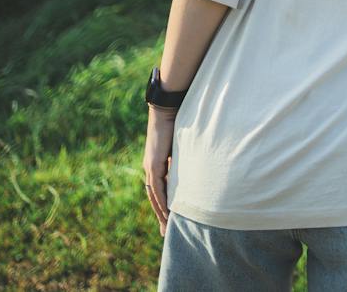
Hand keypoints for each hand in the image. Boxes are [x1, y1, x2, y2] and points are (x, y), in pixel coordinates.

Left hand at [144, 105, 174, 235]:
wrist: (167, 112)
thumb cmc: (177, 125)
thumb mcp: (181, 149)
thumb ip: (183, 161)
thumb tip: (196, 169)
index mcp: (156, 165)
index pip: (159, 192)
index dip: (164, 207)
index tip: (169, 221)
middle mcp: (150, 169)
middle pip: (154, 199)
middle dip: (160, 216)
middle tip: (165, 233)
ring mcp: (150, 168)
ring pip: (154, 196)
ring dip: (161, 213)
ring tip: (168, 228)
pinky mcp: (153, 165)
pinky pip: (157, 188)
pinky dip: (162, 201)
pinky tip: (168, 212)